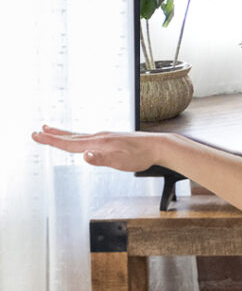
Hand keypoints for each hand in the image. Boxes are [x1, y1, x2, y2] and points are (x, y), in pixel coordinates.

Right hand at [31, 126, 165, 171]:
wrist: (157, 146)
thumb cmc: (140, 156)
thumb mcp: (120, 162)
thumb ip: (101, 159)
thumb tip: (85, 156)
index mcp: (97, 143)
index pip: (69, 144)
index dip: (51, 141)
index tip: (36, 135)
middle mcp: (98, 137)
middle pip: (70, 137)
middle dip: (52, 135)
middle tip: (36, 132)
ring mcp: (104, 137)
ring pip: (78, 135)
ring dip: (62, 133)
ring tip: (50, 128)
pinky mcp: (111, 139)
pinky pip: (88, 137)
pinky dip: (77, 137)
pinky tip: (79, 139)